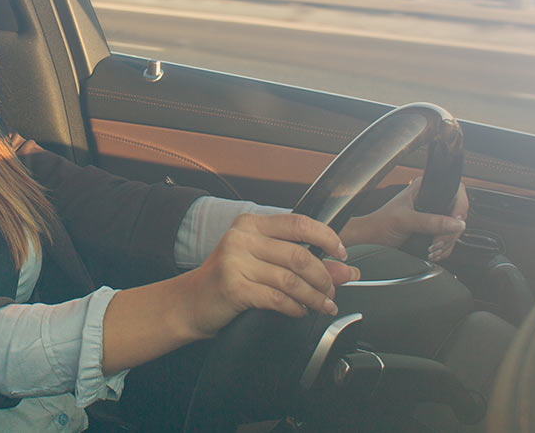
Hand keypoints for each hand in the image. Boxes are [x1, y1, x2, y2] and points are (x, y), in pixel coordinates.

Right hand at [176, 213, 360, 339]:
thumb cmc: (228, 281)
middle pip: (299, 255)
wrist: (191, 303)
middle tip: (333, 291)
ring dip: (314, 297)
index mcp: (251, 224)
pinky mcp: (233, 287)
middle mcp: (242, 238)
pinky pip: (277, 298)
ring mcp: (235, 262)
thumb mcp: (263, 263)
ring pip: (291, 280)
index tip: (341, 253)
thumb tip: (344, 270)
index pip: (298, 223)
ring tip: (322, 305)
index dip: (326, 238)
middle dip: (324, 277)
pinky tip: (299, 311)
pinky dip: (295, 308)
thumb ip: (302, 262)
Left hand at [339, 178, 468, 260]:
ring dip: (447, 243)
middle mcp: (431, 199)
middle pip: (458, 214)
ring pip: (455, 229)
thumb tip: (456, 224)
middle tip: (435, 242)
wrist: (370, 240)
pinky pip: (448, 239)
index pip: (456, 192)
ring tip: (431, 249)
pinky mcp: (432, 229)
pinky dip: (444, 249)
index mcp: (425, 188)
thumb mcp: (406, 220)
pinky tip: (433, 251)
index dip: (460, 208)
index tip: (455, 224)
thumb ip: (430, 221)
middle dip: (450, 233)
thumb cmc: (380, 224)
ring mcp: (433, 215)